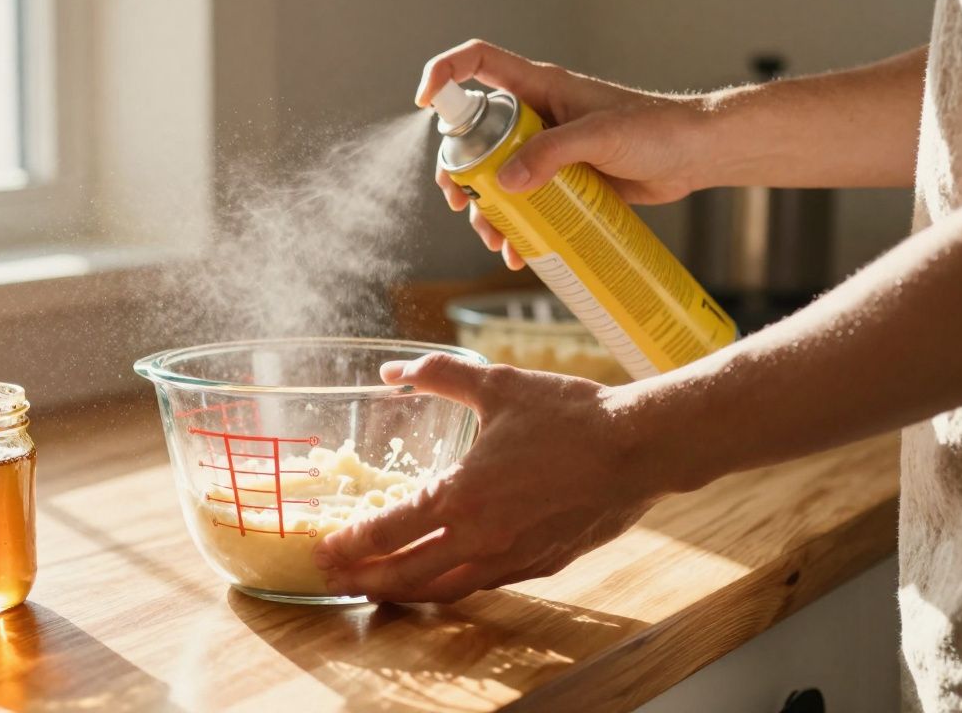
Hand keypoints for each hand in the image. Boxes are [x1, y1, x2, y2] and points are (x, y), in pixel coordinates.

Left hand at [313, 353, 675, 602]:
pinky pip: (481, 585)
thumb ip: (439, 375)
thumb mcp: (496, 385)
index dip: (349, 544)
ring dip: (403, 592)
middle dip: (363, 579)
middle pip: (404, 575)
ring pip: (442, 590)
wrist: (638, 450)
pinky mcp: (540, 566)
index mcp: (461, 496)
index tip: (323, 549)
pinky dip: (450, 586)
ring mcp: (511, 559)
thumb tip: (393, 370)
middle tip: (333, 578)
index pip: (387, 532)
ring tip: (376, 588)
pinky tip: (440, 578)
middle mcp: (479, 538)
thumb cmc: (569, 416)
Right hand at [419, 39, 711, 269]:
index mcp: (540, 87)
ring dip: (487, 210)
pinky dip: (516, 227)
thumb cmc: (658, 130)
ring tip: (496, 239)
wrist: (695, 157)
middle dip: (460, 171)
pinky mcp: (560, 181)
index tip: (424, 103)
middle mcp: (536, 116)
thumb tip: (506, 183)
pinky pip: (524, 203)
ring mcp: (546, 150)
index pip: (479, 63)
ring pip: (496, 177)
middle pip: (475, 136)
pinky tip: (519, 251)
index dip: (445, 75)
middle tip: (460, 201)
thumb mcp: (602, 137)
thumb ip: (553, 154)